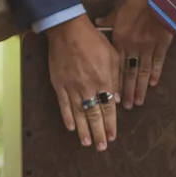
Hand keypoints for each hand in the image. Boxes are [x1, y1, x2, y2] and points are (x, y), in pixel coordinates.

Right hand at [47, 15, 120, 150]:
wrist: (68, 30)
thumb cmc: (93, 40)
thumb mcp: (112, 56)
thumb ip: (116, 78)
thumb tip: (116, 98)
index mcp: (104, 80)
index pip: (108, 108)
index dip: (110, 124)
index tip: (112, 136)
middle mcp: (89, 87)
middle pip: (94, 115)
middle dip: (98, 132)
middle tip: (101, 147)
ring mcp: (72, 87)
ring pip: (79, 113)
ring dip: (83, 130)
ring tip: (87, 143)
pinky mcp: (59, 84)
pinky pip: (64, 104)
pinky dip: (67, 116)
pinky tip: (71, 127)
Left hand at [100, 0, 175, 108]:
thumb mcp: (119, 6)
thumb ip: (110, 19)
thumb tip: (98, 22)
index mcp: (120, 37)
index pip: (115, 64)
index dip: (113, 80)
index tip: (110, 92)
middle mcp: (133, 45)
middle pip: (128, 72)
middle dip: (126, 91)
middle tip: (126, 107)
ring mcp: (149, 45)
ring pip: (143, 71)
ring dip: (139, 88)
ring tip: (138, 102)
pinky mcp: (164, 42)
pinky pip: (159, 61)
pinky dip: (156, 73)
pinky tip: (153, 84)